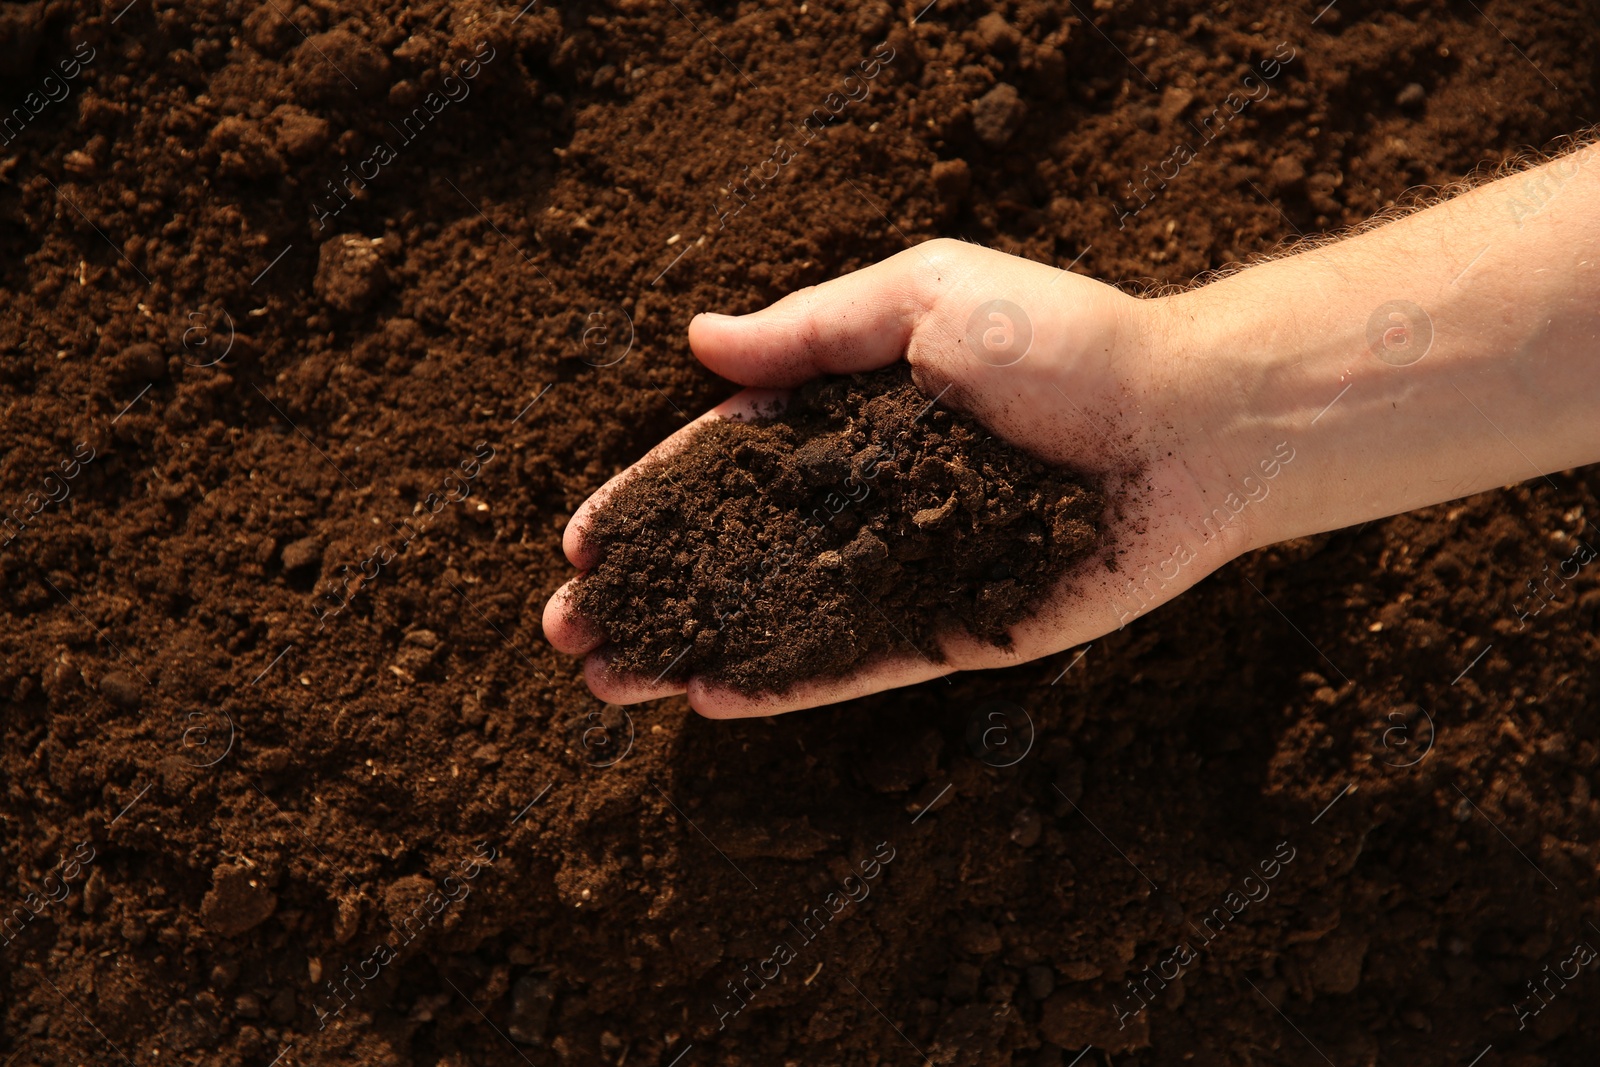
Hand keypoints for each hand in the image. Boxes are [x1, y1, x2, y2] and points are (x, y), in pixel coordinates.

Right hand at [543, 239, 1258, 715]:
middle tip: (569, 634)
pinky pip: (853, 666)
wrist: (1189, 421)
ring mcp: (902, 570)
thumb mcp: (922, 299)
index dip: (648, 504)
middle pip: (729, 554)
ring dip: (689, 650)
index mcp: (847, 418)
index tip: (579, 543)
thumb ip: (810, 333)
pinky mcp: (952, 629)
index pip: (720, 468)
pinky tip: (710, 697)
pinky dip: (781, 684)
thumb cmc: (1063, 340)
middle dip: (648, 592)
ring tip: (607, 685)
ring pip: (773, 620)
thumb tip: (699, 341)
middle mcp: (861, 499)